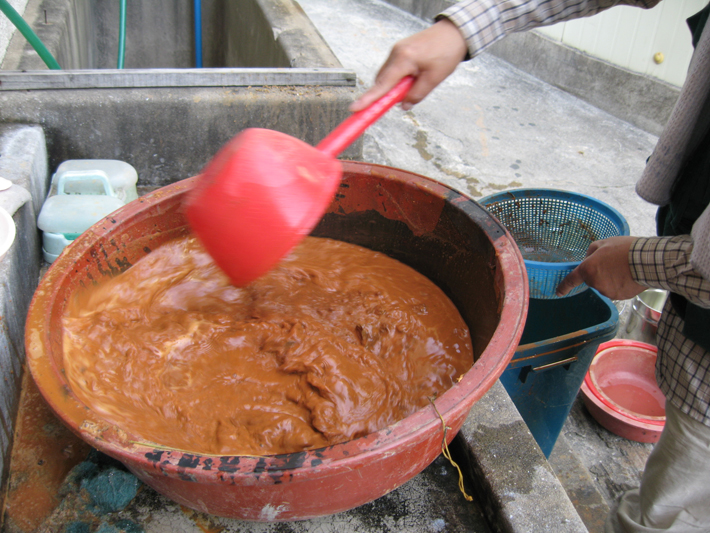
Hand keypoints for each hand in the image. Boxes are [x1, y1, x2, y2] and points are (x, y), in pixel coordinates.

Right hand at [349, 18, 467, 111]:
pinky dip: (399, 78)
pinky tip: (415, 76)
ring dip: (396, 85)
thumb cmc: (447, 51)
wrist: (454, 32)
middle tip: (405, 98)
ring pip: (388, 76)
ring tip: (418, 81)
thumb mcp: (434, 78)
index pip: (382, 84)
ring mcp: (397, 50)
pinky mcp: (400, 50)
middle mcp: (396, 53)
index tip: (354, 108)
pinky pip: (393, 69)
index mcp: (403, 59)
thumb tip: (403, 105)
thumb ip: (417, 94)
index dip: (368, 99)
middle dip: (389, 93)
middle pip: (382, 81)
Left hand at [556, 236, 646, 299]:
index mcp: (588, 269)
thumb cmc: (624, 249)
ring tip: (623, 268)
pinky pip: (616, 290)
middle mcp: (595, 283)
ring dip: (610, 279)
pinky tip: (628, 276)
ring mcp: (607, 292)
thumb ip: (591, 251)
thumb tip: (589, 258)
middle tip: (613, 262)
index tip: (558, 292)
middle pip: (592, 279)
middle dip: (599, 272)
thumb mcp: (604, 243)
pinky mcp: (619, 297)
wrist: (646, 261)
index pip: (571, 280)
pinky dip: (620, 285)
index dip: (564, 287)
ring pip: (604, 285)